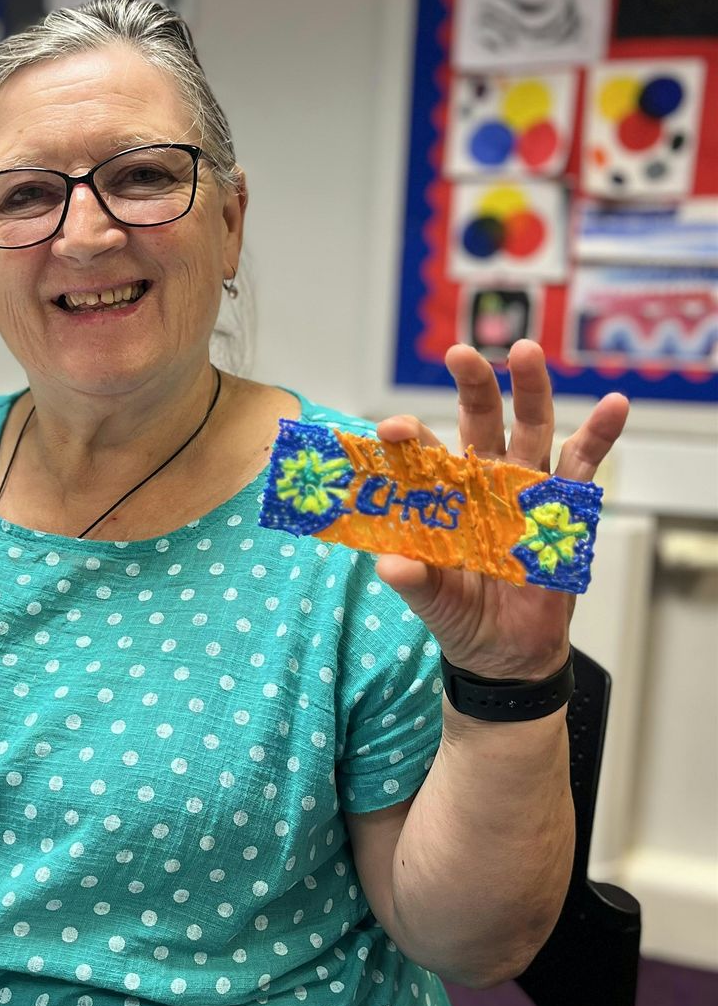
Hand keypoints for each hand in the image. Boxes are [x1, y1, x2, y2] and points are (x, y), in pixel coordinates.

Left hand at [372, 341, 628, 680]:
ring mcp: (526, 488)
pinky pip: (584, 465)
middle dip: (473, 386)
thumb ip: (415, 581)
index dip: (409, 437)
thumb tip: (390, 563)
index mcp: (444, 495)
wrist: (506, 653)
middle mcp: (484, 480)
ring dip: (532, 390)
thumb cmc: (462, 616)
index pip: (424, 453)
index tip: (390, 429)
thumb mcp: (433, 602)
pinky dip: (600, 433)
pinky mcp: (565, 507)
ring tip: (527, 352)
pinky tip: (615, 404)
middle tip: (461, 354)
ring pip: (532, 428)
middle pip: (480, 421)